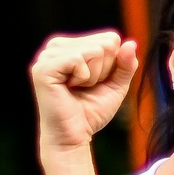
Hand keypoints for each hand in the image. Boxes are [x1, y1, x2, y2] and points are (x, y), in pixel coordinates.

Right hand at [32, 30, 139, 154]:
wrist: (74, 136)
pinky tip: (69, 88)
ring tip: (77, 88)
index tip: (95, 82)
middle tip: (85, 87)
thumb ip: (126, 64)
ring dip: (93, 76)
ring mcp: (48, 55)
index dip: (112, 64)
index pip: (110, 38)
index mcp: (71, 45)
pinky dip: (83, 77)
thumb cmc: (91, 111)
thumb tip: (131, 43)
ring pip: (94, 50)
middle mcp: (57, 46)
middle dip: (103, 70)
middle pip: (105, 43)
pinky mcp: (43, 67)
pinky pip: (78, 59)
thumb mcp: (117, 85)